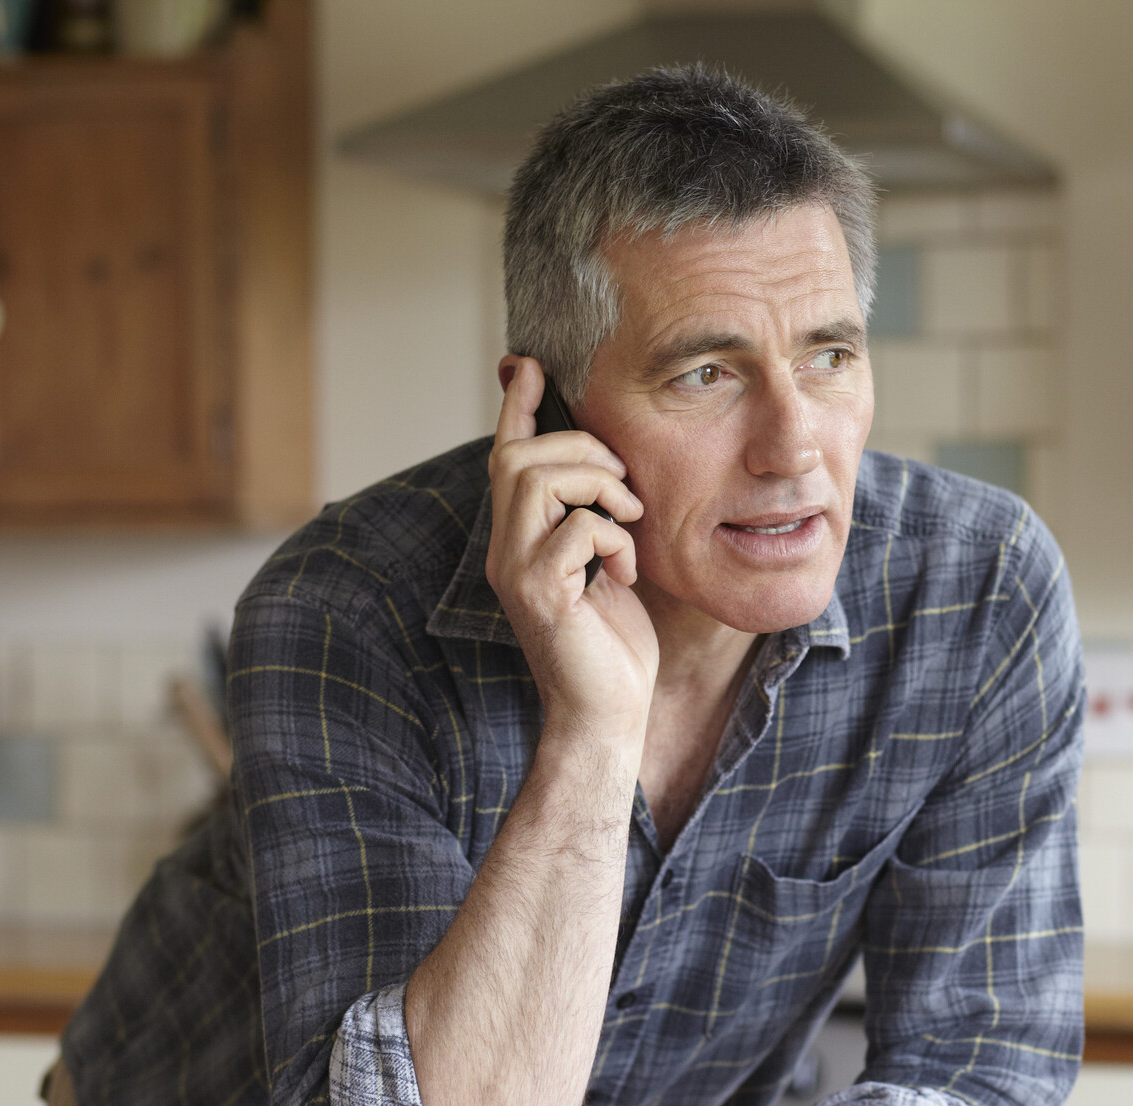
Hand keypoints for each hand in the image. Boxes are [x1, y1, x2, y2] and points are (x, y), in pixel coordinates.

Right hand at [486, 358, 656, 750]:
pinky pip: (575, 528)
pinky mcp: (540, 596)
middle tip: (623, 489)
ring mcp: (516, 572)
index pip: (506, 456)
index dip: (516, 407)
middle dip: (581, 451)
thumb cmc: (612, 643)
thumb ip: (594, 518)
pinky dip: (613, 539)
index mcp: (518, 539)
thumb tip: (607, 468)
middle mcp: (505, 550)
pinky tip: (625, 571)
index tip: (527, 364)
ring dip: (598, 487)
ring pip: (536, 479)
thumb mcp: (605, 564)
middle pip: (517, 457)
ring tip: (627, 523)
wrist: (607, 714)